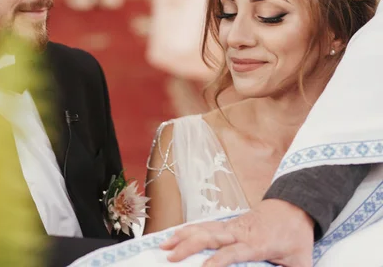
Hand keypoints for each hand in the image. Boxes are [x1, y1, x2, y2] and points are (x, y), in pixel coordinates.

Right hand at [160, 199, 314, 266]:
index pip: (234, 252)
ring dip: (182, 235)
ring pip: (203, 227)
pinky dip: (188, 229)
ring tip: (164, 244)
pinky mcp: (229, 223)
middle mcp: (240, 232)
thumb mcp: (301, 261)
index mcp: (257, 243)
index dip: (218, 260)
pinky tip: (175, 234)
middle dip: (188, 245)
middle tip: (170, 256)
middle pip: (210, 236)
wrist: (295, 206)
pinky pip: (205, 225)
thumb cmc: (297, 236)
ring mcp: (232, 225)